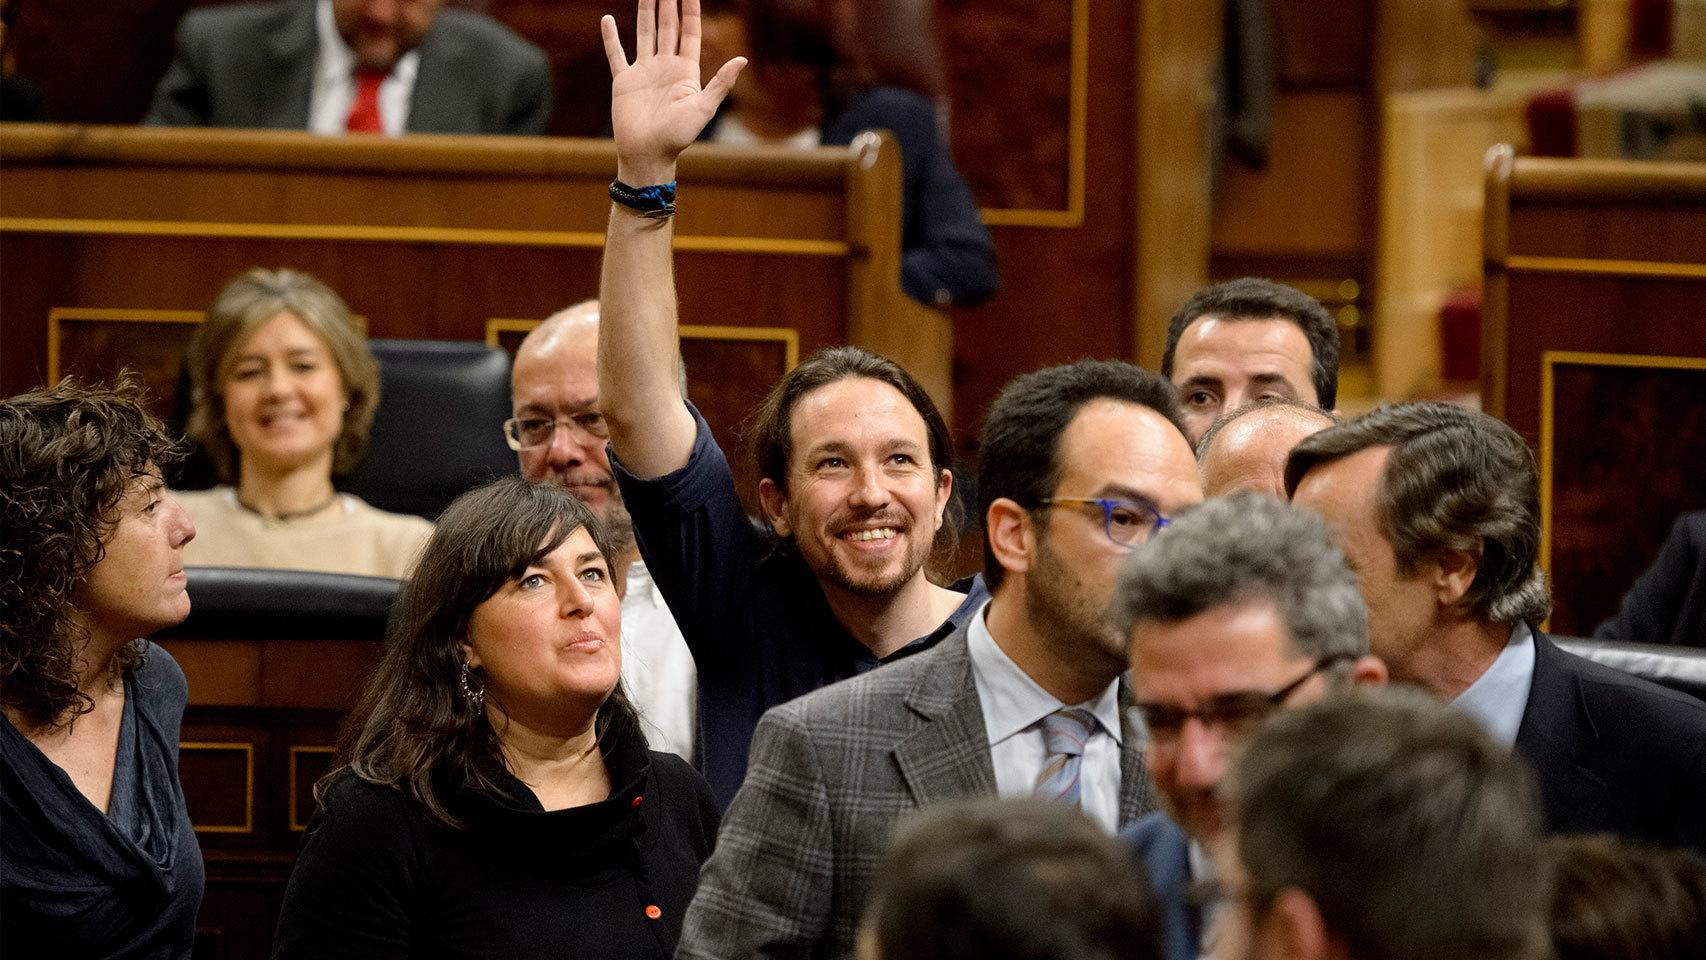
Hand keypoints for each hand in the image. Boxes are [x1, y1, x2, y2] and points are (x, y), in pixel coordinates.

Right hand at [602, 0, 744, 183]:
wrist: (648, 154)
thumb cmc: (678, 136)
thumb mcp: (704, 108)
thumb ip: (721, 83)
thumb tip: (742, 59)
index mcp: (686, 71)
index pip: (689, 33)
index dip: (691, 11)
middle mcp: (665, 67)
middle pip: (668, 27)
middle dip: (668, 4)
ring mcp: (644, 71)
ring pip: (645, 33)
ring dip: (645, 12)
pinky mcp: (623, 80)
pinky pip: (616, 54)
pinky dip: (611, 37)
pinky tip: (607, 19)